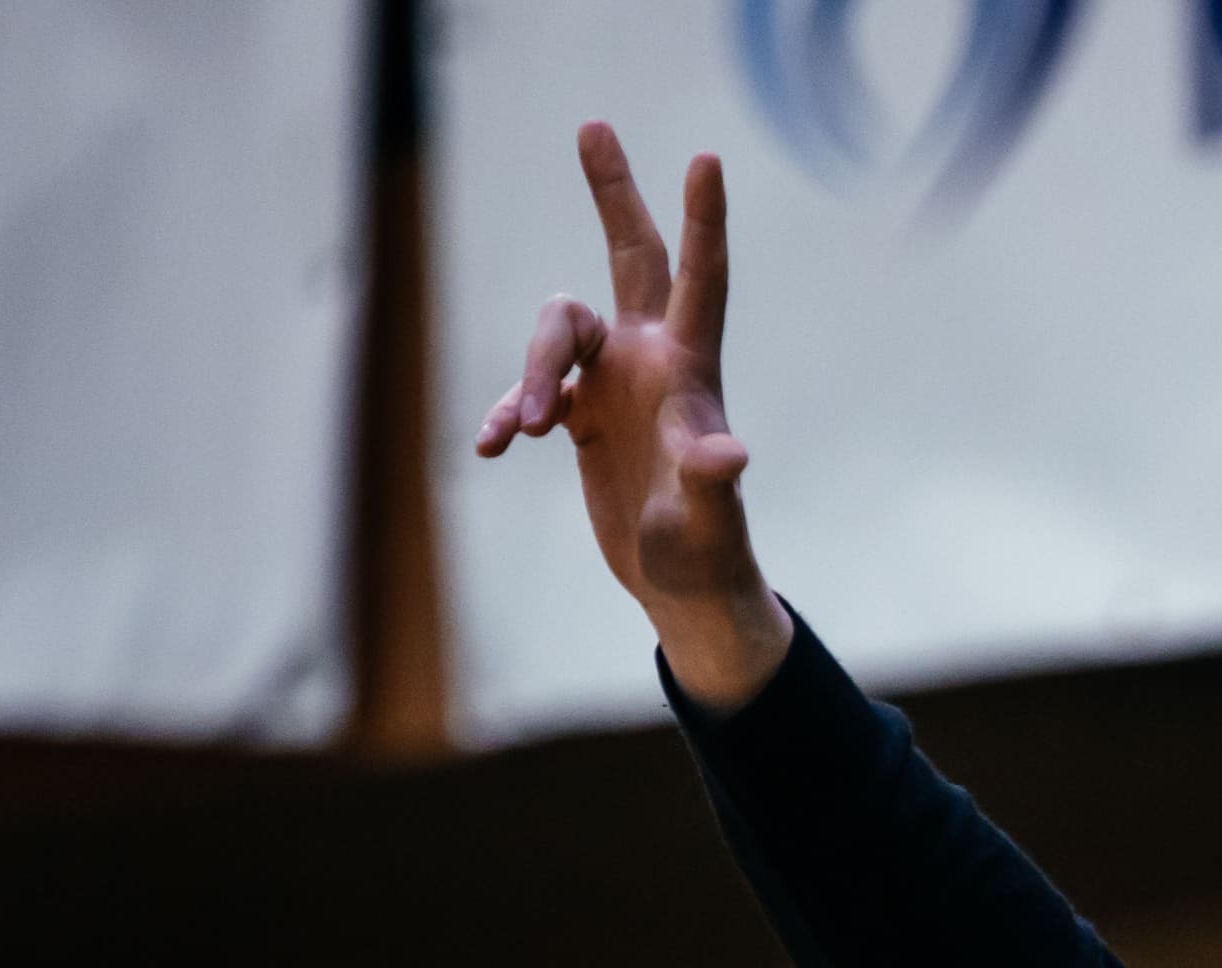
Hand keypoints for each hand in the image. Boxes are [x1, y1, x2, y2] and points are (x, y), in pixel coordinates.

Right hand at [474, 122, 793, 709]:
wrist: (684, 588)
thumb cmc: (707, 555)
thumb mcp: (708, 522)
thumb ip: (712, 484)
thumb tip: (729, 455)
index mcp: (689, 371)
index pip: (699, 279)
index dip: (702, 220)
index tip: (706, 157)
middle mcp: (651, 361)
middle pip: (628, 256)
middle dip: (611, 194)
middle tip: (592, 124)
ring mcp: (614, 384)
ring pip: (554, 332)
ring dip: (530, 374)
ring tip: (527, 432)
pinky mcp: (584, 416)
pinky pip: (529, 391)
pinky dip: (507, 413)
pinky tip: (493, 450)